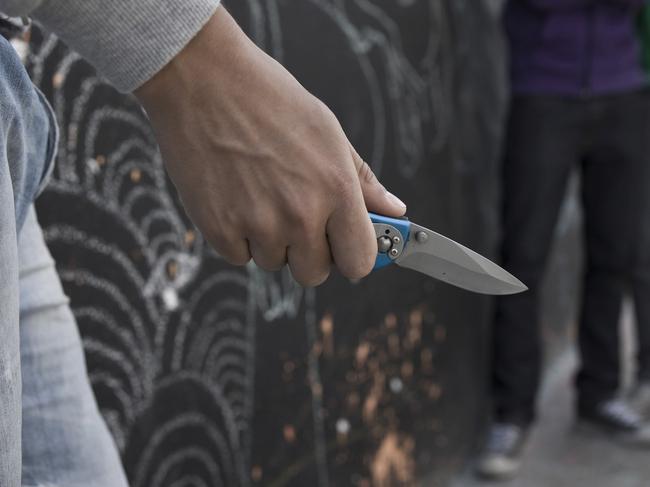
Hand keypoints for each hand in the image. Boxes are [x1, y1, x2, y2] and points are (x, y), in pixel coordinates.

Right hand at [135, 7, 405, 285]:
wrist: (202, 79)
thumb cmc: (270, 100)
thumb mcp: (328, 132)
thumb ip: (363, 180)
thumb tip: (395, 209)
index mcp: (337, 189)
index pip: (360, 261)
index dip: (352, 256)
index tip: (344, 246)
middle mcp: (301, 214)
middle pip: (314, 273)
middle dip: (308, 252)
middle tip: (293, 213)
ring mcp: (258, 225)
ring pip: (274, 263)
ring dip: (269, 240)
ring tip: (257, 192)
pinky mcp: (218, 229)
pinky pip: (239, 257)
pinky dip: (236, 235)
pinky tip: (233, 196)